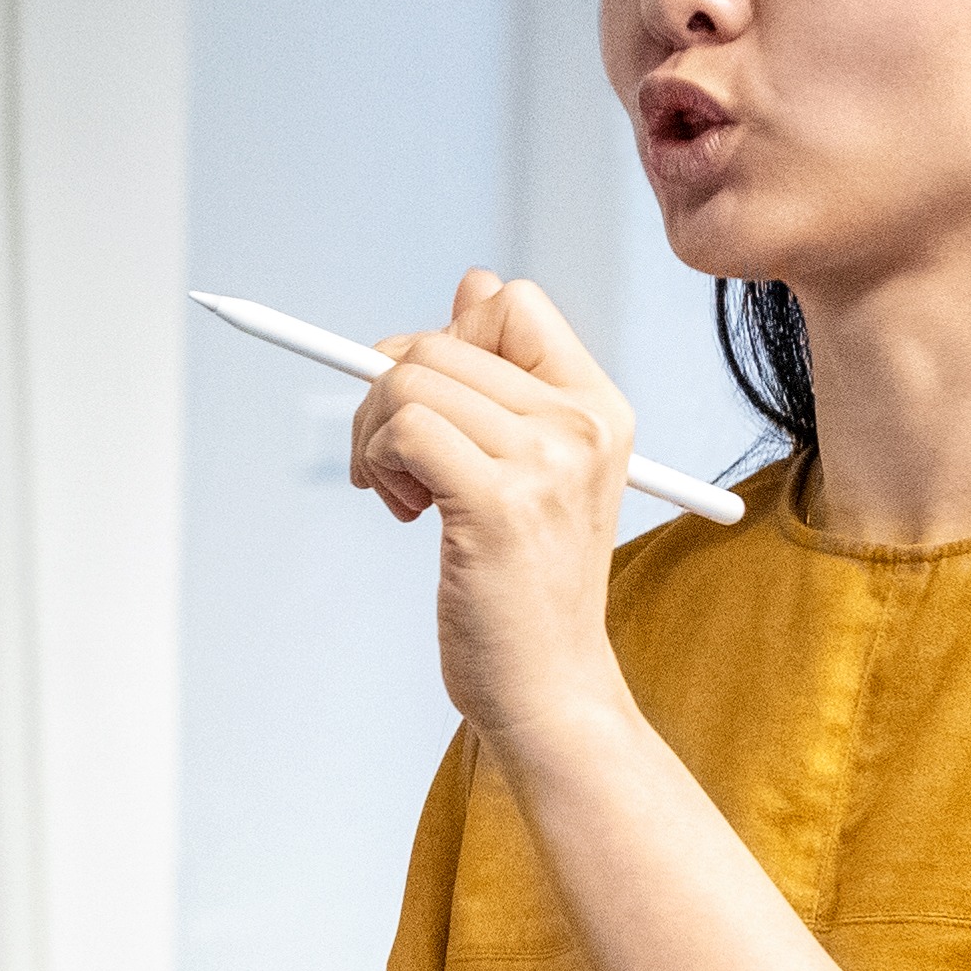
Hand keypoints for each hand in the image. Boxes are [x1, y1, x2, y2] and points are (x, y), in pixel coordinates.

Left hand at [347, 271, 637, 754]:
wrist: (551, 689)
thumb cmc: (523, 584)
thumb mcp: (527, 469)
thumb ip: (500, 379)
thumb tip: (472, 281)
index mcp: (598, 406)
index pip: (511, 303)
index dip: (446, 336)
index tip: (428, 402)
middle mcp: (581, 424)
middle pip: (439, 340)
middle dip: (384, 391)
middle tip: (392, 462)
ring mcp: (545, 462)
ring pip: (408, 380)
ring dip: (372, 433)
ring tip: (399, 492)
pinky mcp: (498, 505)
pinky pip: (402, 430)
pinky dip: (376, 462)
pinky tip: (403, 510)